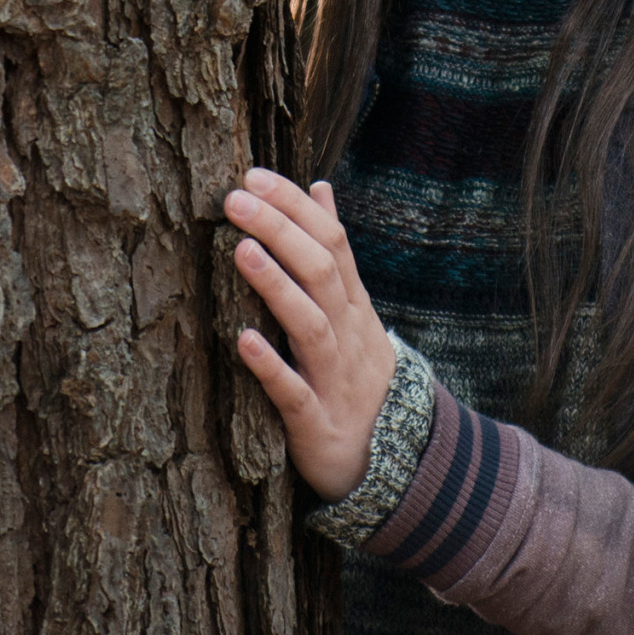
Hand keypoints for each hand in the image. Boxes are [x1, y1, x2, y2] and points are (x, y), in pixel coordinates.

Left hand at [224, 168, 396, 501]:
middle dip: (279, 231)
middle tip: (235, 199)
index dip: (294, 206)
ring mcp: (334, 378)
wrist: (398, 458)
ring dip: (277, 286)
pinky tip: (243, 340)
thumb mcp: (353, 305)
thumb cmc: (356, 368)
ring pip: (311, 325)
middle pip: (321, 272)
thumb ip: (334, 248)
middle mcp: (348, 333)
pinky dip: (271, 366)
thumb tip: (319, 186)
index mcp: (353, 303)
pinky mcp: (316, 423)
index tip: (253, 176)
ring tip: (242, 250)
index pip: (331, 241)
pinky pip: (295, 393)